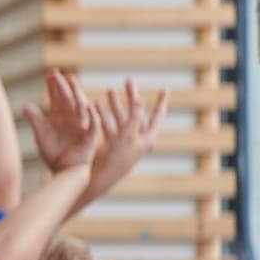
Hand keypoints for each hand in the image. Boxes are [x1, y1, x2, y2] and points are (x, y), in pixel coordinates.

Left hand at [25, 71, 100, 172]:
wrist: (63, 171)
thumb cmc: (53, 153)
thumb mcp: (41, 135)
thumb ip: (35, 121)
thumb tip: (25, 106)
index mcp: (59, 117)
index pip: (57, 98)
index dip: (54, 86)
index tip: (50, 73)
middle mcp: (71, 118)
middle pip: (67, 98)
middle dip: (62, 86)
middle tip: (57, 73)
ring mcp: (81, 126)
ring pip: (80, 106)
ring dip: (76, 93)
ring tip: (72, 80)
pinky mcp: (89, 137)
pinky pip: (93, 125)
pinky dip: (92, 115)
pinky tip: (88, 105)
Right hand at [90, 78, 168, 194]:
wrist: (98, 178)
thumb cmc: (115, 159)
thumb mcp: (127, 135)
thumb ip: (134, 117)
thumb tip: (141, 99)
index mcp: (146, 138)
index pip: (157, 116)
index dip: (161, 102)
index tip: (164, 89)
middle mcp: (137, 139)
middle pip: (137, 113)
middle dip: (132, 97)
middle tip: (128, 81)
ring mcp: (123, 141)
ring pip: (121, 117)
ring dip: (115, 104)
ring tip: (109, 90)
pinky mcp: (110, 144)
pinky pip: (108, 125)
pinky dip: (103, 115)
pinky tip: (96, 106)